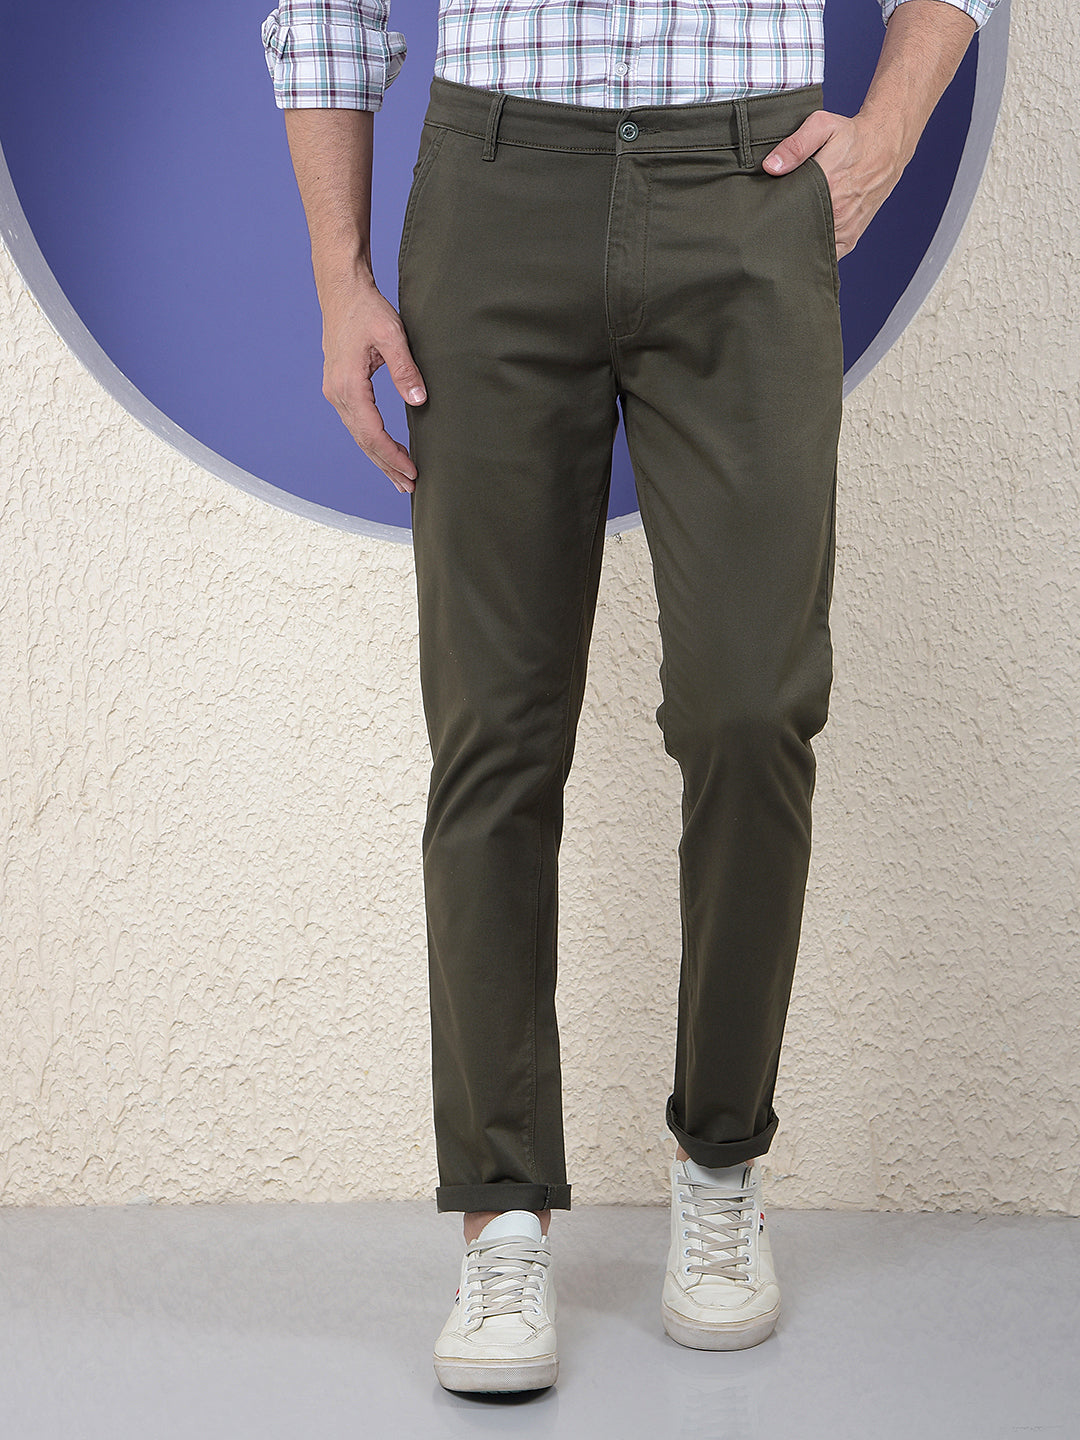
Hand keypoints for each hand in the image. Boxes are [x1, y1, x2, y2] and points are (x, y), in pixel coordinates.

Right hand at [319, 270, 426, 493]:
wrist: (342, 290)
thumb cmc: (367, 309)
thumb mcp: (392, 335)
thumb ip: (405, 369)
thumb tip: (418, 401)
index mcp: (348, 386)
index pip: (372, 434)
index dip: (393, 456)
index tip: (412, 472)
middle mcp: (337, 394)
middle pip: (364, 442)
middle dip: (387, 466)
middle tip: (410, 487)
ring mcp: (335, 391)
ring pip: (359, 435)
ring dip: (379, 457)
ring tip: (399, 478)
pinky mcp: (339, 387)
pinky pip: (356, 423)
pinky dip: (371, 441)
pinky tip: (383, 450)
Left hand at [761, 110, 907, 259]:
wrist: (887, 145)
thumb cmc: (853, 135)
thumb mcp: (823, 126)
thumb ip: (796, 145)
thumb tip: (771, 166)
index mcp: (828, 184)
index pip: (791, 212)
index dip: (774, 217)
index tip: (762, 217)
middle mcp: (839, 210)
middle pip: (799, 232)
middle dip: (783, 232)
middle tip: (768, 228)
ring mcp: (846, 227)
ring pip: (813, 247)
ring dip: (798, 244)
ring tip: (784, 236)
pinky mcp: (851, 237)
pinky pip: (830, 255)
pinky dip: (816, 253)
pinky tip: (803, 245)